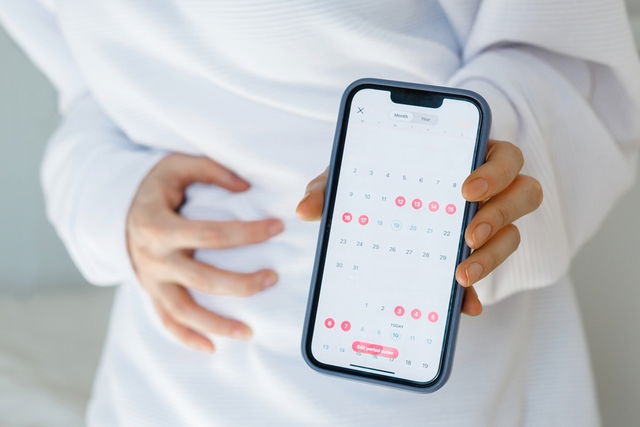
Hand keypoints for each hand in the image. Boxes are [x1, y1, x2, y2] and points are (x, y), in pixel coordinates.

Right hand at [127, 153, 283, 351]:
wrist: (116, 209)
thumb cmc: (156, 187)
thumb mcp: (176, 165)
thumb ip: (211, 170)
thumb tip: (246, 189)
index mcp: (159, 225)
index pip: (211, 233)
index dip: (247, 232)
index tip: (277, 227)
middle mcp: (153, 258)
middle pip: (202, 279)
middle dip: (241, 283)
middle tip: (273, 278)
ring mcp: (150, 280)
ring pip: (184, 311)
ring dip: (217, 324)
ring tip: (249, 332)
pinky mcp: (150, 292)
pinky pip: (167, 321)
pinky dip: (187, 337)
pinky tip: (212, 347)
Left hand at [296, 140, 541, 315]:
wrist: (386, 206)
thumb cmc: (379, 179)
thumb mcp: (356, 176)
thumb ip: (333, 184)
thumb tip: (305, 210)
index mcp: (467, 158)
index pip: (502, 155)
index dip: (494, 171)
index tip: (464, 190)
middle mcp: (489, 190)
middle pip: (524, 193)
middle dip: (500, 213)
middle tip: (467, 234)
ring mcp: (489, 223)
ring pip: (515, 235)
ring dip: (494, 256)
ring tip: (460, 275)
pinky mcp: (478, 257)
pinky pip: (490, 274)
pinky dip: (477, 292)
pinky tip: (462, 307)